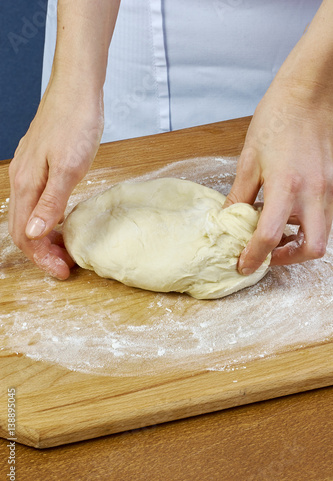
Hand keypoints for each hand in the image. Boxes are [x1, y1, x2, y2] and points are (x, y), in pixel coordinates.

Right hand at [8, 0, 119, 278]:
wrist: (78, 90)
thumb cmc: (76, 124)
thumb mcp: (69, 168)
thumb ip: (51, 202)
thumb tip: (35, 232)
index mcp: (26, 185)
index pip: (25, 234)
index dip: (42, 258)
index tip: (63, 272)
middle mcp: (23, 181)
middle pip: (25, 229)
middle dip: (44, 252)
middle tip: (67, 266)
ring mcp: (31, 173)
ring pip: (32, 216)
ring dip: (48, 238)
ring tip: (68, 250)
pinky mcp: (41, 166)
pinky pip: (39, 203)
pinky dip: (50, 220)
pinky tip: (65, 223)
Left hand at [224, 81, 332, 274]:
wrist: (308, 93)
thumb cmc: (277, 119)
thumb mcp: (249, 160)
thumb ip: (239, 195)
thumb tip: (228, 220)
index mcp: (287, 186)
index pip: (269, 236)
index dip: (254, 256)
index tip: (243, 265)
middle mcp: (314, 193)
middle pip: (313, 248)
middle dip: (289, 259)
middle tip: (268, 255)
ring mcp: (328, 189)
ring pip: (323, 234)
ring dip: (300, 243)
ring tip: (276, 236)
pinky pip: (325, 216)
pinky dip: (307, 226)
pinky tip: (288, 215)